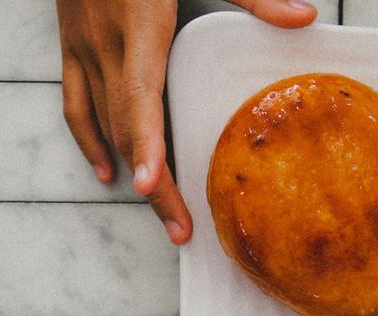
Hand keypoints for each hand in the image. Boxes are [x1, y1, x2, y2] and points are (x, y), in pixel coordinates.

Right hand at [55, 0, 317, 243]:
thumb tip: (305, 15)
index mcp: (141, 25)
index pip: (139, 96)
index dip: (145, 144)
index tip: (150, 186)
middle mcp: (106, 43)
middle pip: (126, 128)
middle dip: (152, 184)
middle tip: (181, 231)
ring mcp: (82, 45)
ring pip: (100, 122)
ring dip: (128, 171)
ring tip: (159, 215)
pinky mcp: (71, 42)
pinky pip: (74, 102)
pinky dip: (90, 139)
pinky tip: (109, 171)